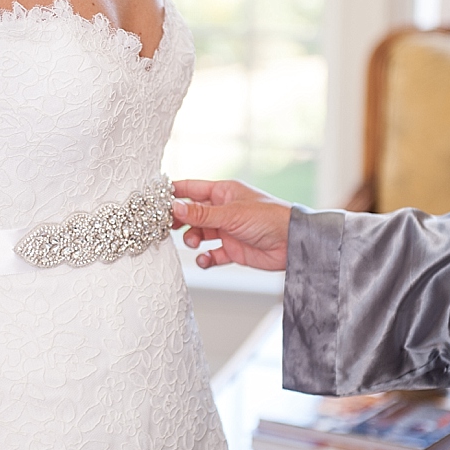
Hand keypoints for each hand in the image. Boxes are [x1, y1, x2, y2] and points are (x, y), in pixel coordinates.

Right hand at [171, 179, 291, 271]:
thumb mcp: (230, 214)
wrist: (293, 243)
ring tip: (194, 243)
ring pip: (199, 234)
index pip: (191, 189)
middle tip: (167, 228)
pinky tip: (205, 260)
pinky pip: (212, 254)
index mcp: (223, 192)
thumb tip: (174, 207)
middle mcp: (223, 209)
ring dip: (192, 240)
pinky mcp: (233, 249)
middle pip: (191, 214)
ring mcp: (227, 230)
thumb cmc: (269, 218)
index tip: (155, 200)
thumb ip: (200, 214)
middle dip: (179, 221)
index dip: (173, 194)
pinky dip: (205, 258)